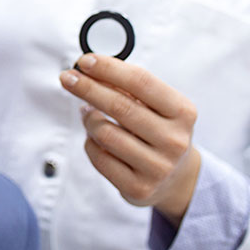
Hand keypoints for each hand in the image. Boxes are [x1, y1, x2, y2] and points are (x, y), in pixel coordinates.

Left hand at [59, 54, 200, 225]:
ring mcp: (158, 167)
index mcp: (182, 111)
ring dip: (88, 118)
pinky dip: (89, 142)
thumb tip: (90, 69)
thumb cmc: (159, 130)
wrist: (177, 179)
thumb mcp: (155, 105)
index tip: (85, 61)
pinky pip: (98, 157)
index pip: (141, 82)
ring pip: (104, 133)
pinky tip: (94, 137)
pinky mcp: (139, 188)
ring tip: (87, 112)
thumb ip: (126, 86)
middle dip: (87, 87)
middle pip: (119, 106)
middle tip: (67, 77)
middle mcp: (174, 140)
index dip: (109, 68)